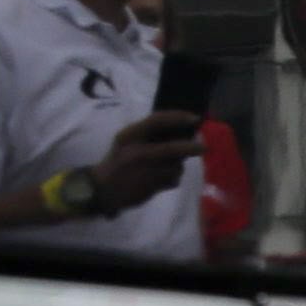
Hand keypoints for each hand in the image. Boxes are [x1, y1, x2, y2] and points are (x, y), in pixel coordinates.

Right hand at [91, 111, 207, 210]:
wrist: (102, 189)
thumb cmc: (117, 161)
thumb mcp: (126, 140)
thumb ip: (146, 133)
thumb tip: (177, 129)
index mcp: (130, 135)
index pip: (157, 120)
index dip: (178, 117)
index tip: (194, 118)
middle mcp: (138, 151)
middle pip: (172, 148)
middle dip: (191, 147)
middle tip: (203, 148)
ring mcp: (145, 171)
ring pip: (175, 166)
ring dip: (178, 166)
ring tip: (170, 166)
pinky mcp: (150, 187)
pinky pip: (172, 180)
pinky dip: (173, 179)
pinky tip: (163, 178)